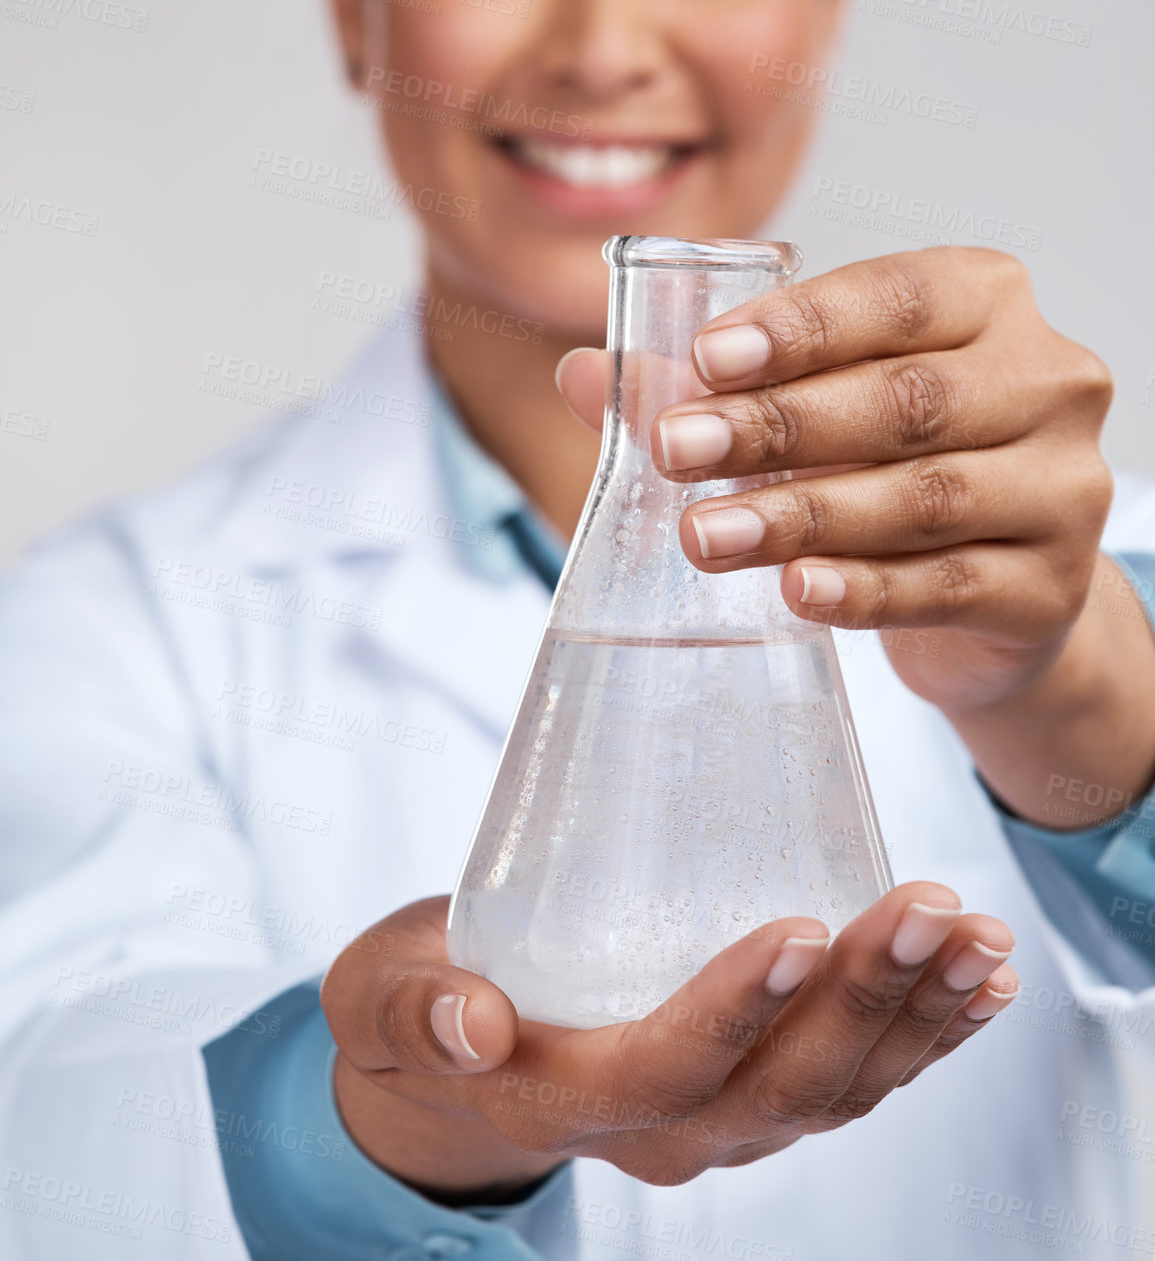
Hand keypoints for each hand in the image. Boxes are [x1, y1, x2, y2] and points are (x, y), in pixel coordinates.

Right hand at [322, 886, 1015, 1193]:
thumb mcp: (382, 992)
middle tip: (925, 904)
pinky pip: (854, 1083)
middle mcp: (660, 1130)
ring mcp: (718, 1123)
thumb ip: (412, 1005)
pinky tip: (977, 981)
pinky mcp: (755, 1093)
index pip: (665, 1070)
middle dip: (863, 999)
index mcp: (566, 1098)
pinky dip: (924, 1036)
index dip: (733, 1011)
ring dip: (915, 1016)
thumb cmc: (417, 998)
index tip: (799, 927)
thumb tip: (471, 1023)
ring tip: (978, 937)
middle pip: (779, 1087)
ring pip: (834, 1091)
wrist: (453, 1049)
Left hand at [563, 247, 1113, 714]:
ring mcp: (1062, 487)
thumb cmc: (891, 463)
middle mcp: (1046, 380)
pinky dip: (862, 590)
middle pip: (906, 399)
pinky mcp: (1050, 587)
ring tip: (707, 535)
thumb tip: (584, 374)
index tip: (706, 358)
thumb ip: (709, 386)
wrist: (993, 588)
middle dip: (778, 426)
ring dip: (803, 515)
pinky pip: (946, 586)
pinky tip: (796, 591)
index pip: (896, 297)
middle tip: (676, 450)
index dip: (801, 327)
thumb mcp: (814, 407)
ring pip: (923, 497)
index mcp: (988, 301)